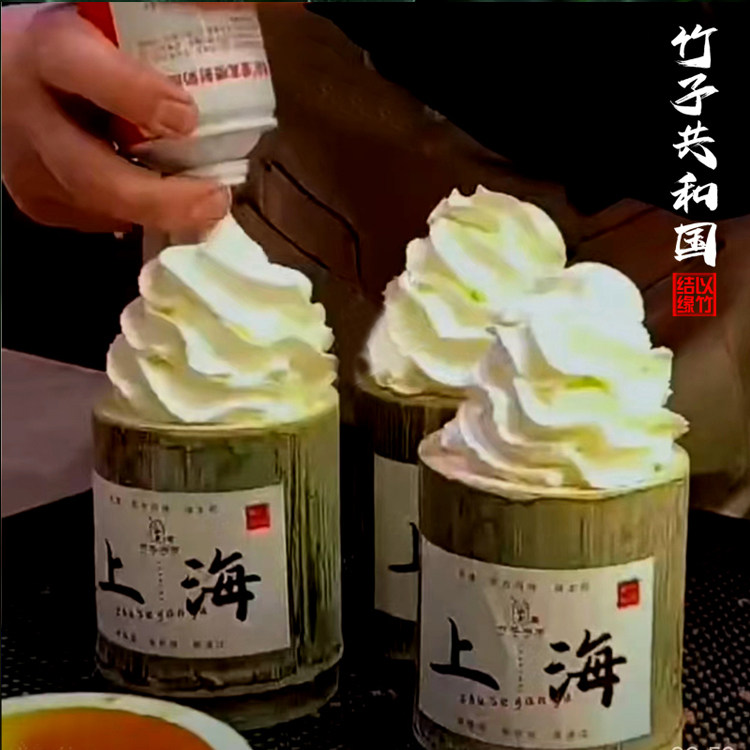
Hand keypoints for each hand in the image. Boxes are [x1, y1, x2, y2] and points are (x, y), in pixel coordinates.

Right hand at [1, 3, 230, 233]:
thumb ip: (157, 31)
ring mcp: (27, 167)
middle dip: (161, 198)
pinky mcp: (39, 202)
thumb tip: (225, 14)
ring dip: (160, 212)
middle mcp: (26, 115)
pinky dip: (141, 214)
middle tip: (214, 200)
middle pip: (91, 173)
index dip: (133, 94)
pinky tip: (167, 200)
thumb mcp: (106, 23)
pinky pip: (101, 219)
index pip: (76, 66)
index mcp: (46, 52)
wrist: (15, 80)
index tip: (188, 116)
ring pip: (100, 207)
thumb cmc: (79, 51)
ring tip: (205, 204)